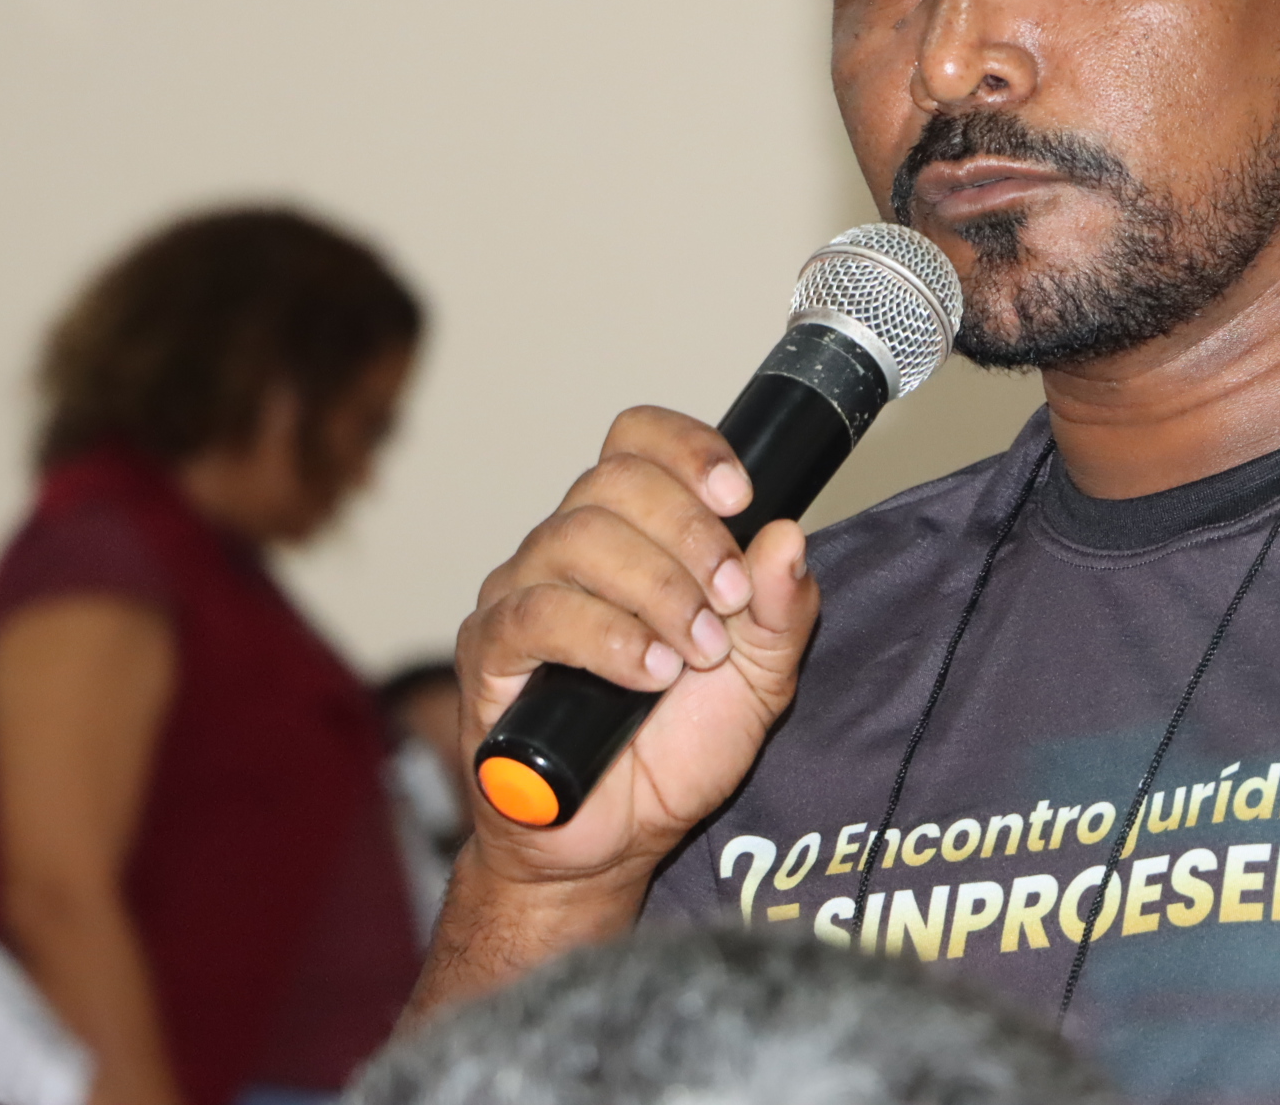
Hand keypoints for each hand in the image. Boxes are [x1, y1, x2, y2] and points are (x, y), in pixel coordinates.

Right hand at [453, 407, 819, 888]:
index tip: (740, 495)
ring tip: (694, 652)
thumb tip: (790, 536)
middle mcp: (568, 546)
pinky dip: (608, 637)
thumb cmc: (676, 749)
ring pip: (577, 538)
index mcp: (632, 532)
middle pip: (615, 481)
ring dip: (657, 590)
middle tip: (731, 602)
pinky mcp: (490, 652)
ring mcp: (521, 593)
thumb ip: (784, 610)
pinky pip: (539, 613)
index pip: (637, 440)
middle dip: (691, 536)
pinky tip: (650, 673)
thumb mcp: (761, 679)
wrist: (616, 840)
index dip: (688, 449)